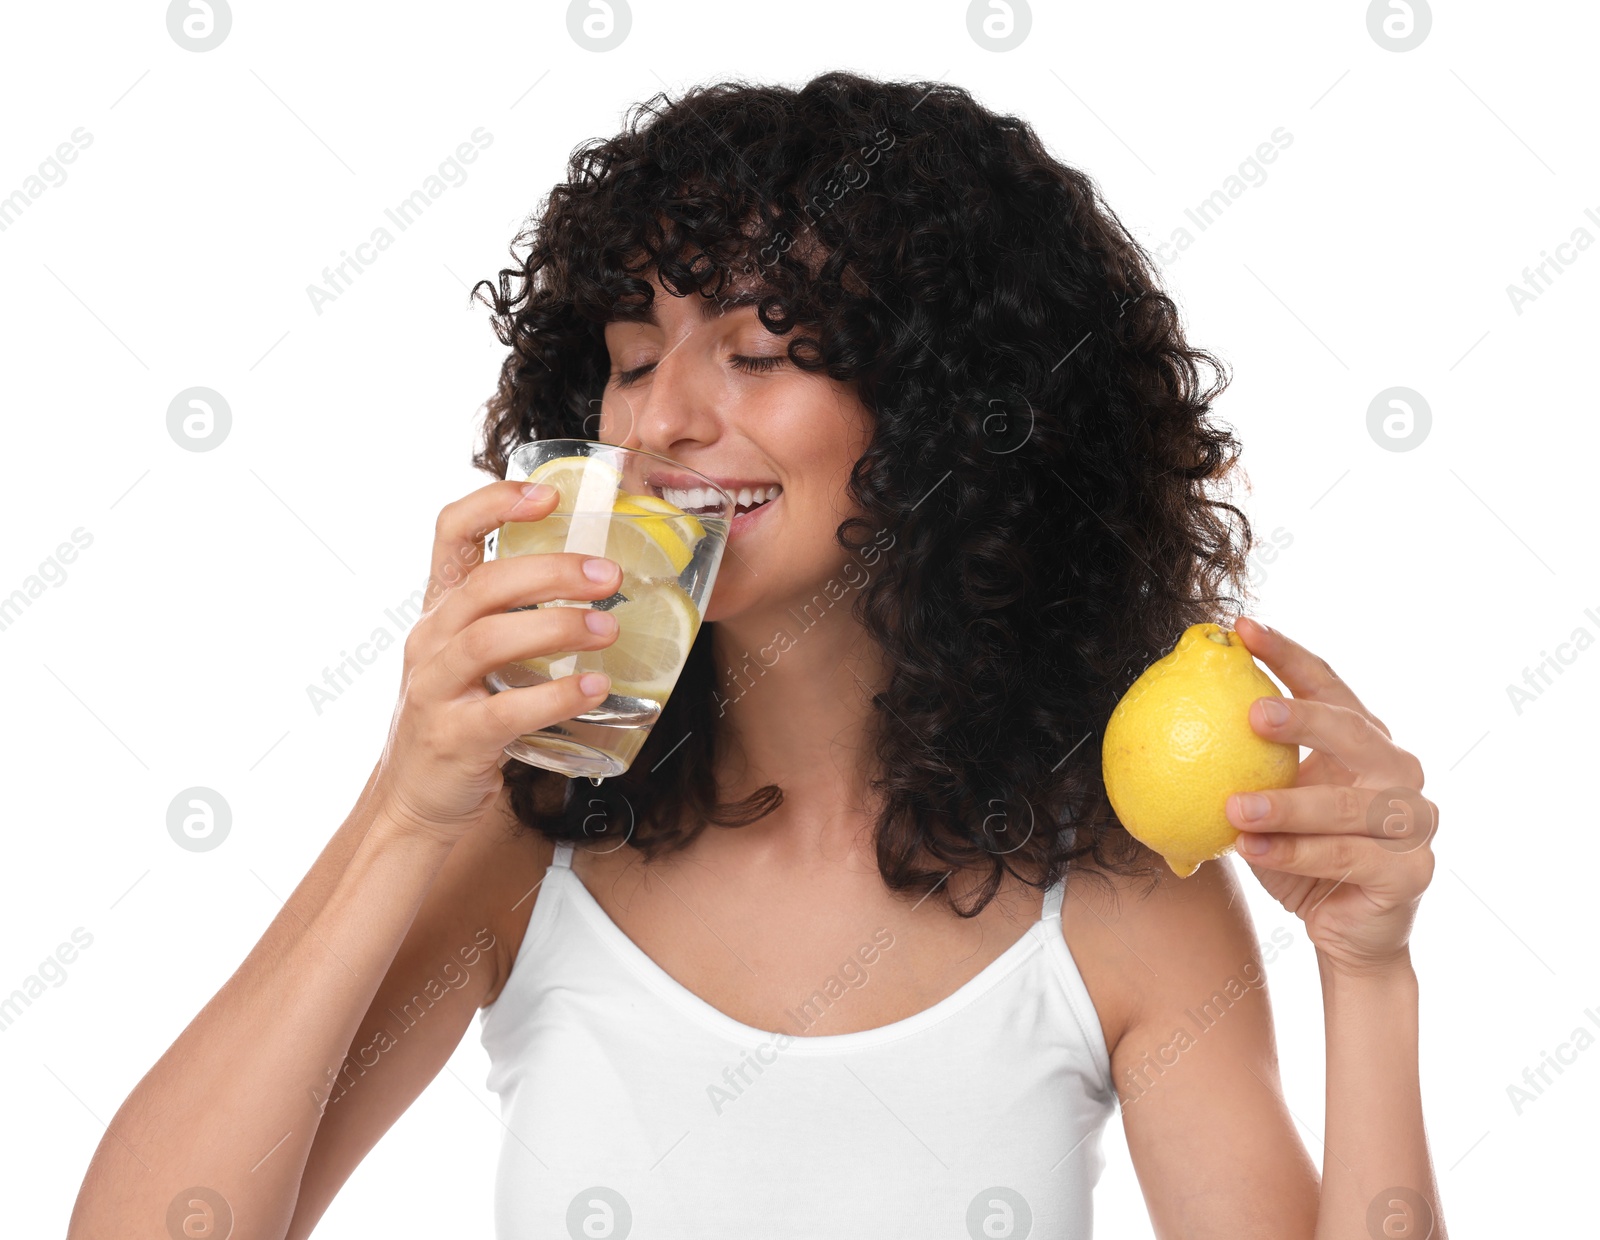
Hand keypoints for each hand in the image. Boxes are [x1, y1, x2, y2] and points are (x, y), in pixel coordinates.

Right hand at [372, 479, 622, 843]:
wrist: (416, 799)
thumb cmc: (463, 717)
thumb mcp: (477, 657)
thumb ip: (521, 619)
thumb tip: (606, 584)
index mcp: (440, 609)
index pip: (452, 533)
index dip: (496, 503)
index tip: (550, 494)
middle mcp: (431, 639)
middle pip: (484, 584)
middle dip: (551, 570)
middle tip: (609, 574)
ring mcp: (437, 689)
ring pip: (489, 638)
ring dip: (556, 627)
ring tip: (608, 627)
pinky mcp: (455, 738)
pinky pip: (506, 710)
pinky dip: (556, 696)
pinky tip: (594, 688)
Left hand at [1223, 616, 1437, 976]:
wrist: (1345, 934)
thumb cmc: (1300, 858)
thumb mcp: (1269, 806)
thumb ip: (1244, 766)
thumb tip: (1168, 719)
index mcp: (1364, 742)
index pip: (1329, 686)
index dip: (1288, 656)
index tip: (1243, 628)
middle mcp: (1398, 773)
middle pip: (1353, 732)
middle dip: (1303, 718)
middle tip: (1251, 712)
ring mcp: (1414, 822)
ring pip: (1347, 805)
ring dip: (1286, 805)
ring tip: (1233, 806)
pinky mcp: (1411, 871)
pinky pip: (1346, 857)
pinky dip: (1295, 854)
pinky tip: (1251, 850)